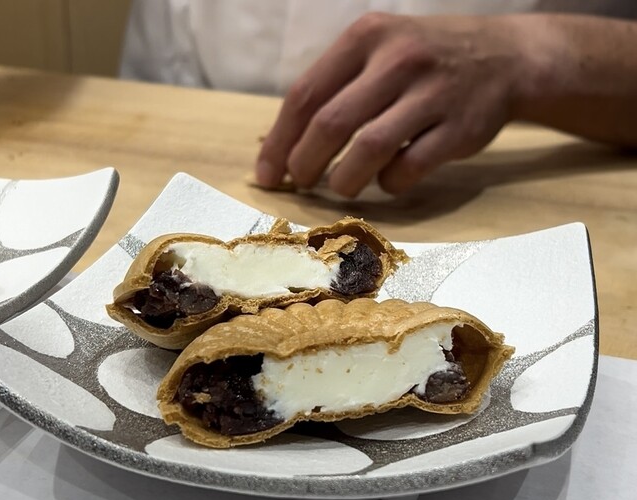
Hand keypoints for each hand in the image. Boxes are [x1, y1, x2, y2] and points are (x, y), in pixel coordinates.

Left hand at [256, 12, 524, 196]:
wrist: (506, 57)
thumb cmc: (425, 62)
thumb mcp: (379, 52)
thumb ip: (333, 89)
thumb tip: (277, 142)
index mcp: (367, 37)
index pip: (305, 95)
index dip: (279, 142)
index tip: (267, 175)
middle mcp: (398, 59)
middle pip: (330, 124)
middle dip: (305, 164)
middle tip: (300, 185)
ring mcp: (432, 93)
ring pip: (369, 149)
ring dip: (344, 180)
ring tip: (341, 187)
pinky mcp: (459, 128)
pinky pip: (409, 168)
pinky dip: (389, 184)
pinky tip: (388, 180)